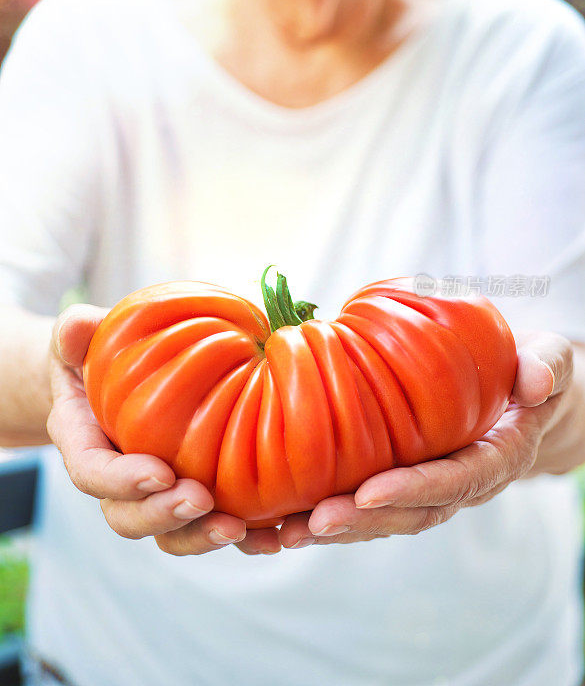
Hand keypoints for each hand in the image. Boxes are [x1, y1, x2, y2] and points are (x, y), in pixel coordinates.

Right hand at [47, 305, 281, 555]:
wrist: (110, 382)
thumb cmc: (99, 356)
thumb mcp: (82, 338)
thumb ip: (76, 333)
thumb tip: (78, 326)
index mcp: (85, 443)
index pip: (92, 473)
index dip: (122, 481)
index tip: (159, 472)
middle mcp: (116, 481)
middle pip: (129, 517)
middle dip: (165, 515)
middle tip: (203, 500)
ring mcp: (154, 494)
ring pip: (171, 534)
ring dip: (203, 536)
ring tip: (240, 528)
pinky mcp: (190, 495)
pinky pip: (210, 526)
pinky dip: (243, 537)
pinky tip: (274, 534)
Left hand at [279, 331, 577, 549]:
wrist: (522, 393)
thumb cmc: (526, 368)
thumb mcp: (548, 359)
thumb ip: (545, 366)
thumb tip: (536, 382)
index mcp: (495, 456)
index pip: (456, 480)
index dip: (415, 489)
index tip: (370, 492)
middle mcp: (462, 481)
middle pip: (413, 513)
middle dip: (364, 521)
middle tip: (314, 522)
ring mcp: (432, 484)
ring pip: (386, 517)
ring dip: (339, 529)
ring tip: (289, 532)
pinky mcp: (405, 478)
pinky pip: (371, 503)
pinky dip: (331, 515)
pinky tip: (288, 520)